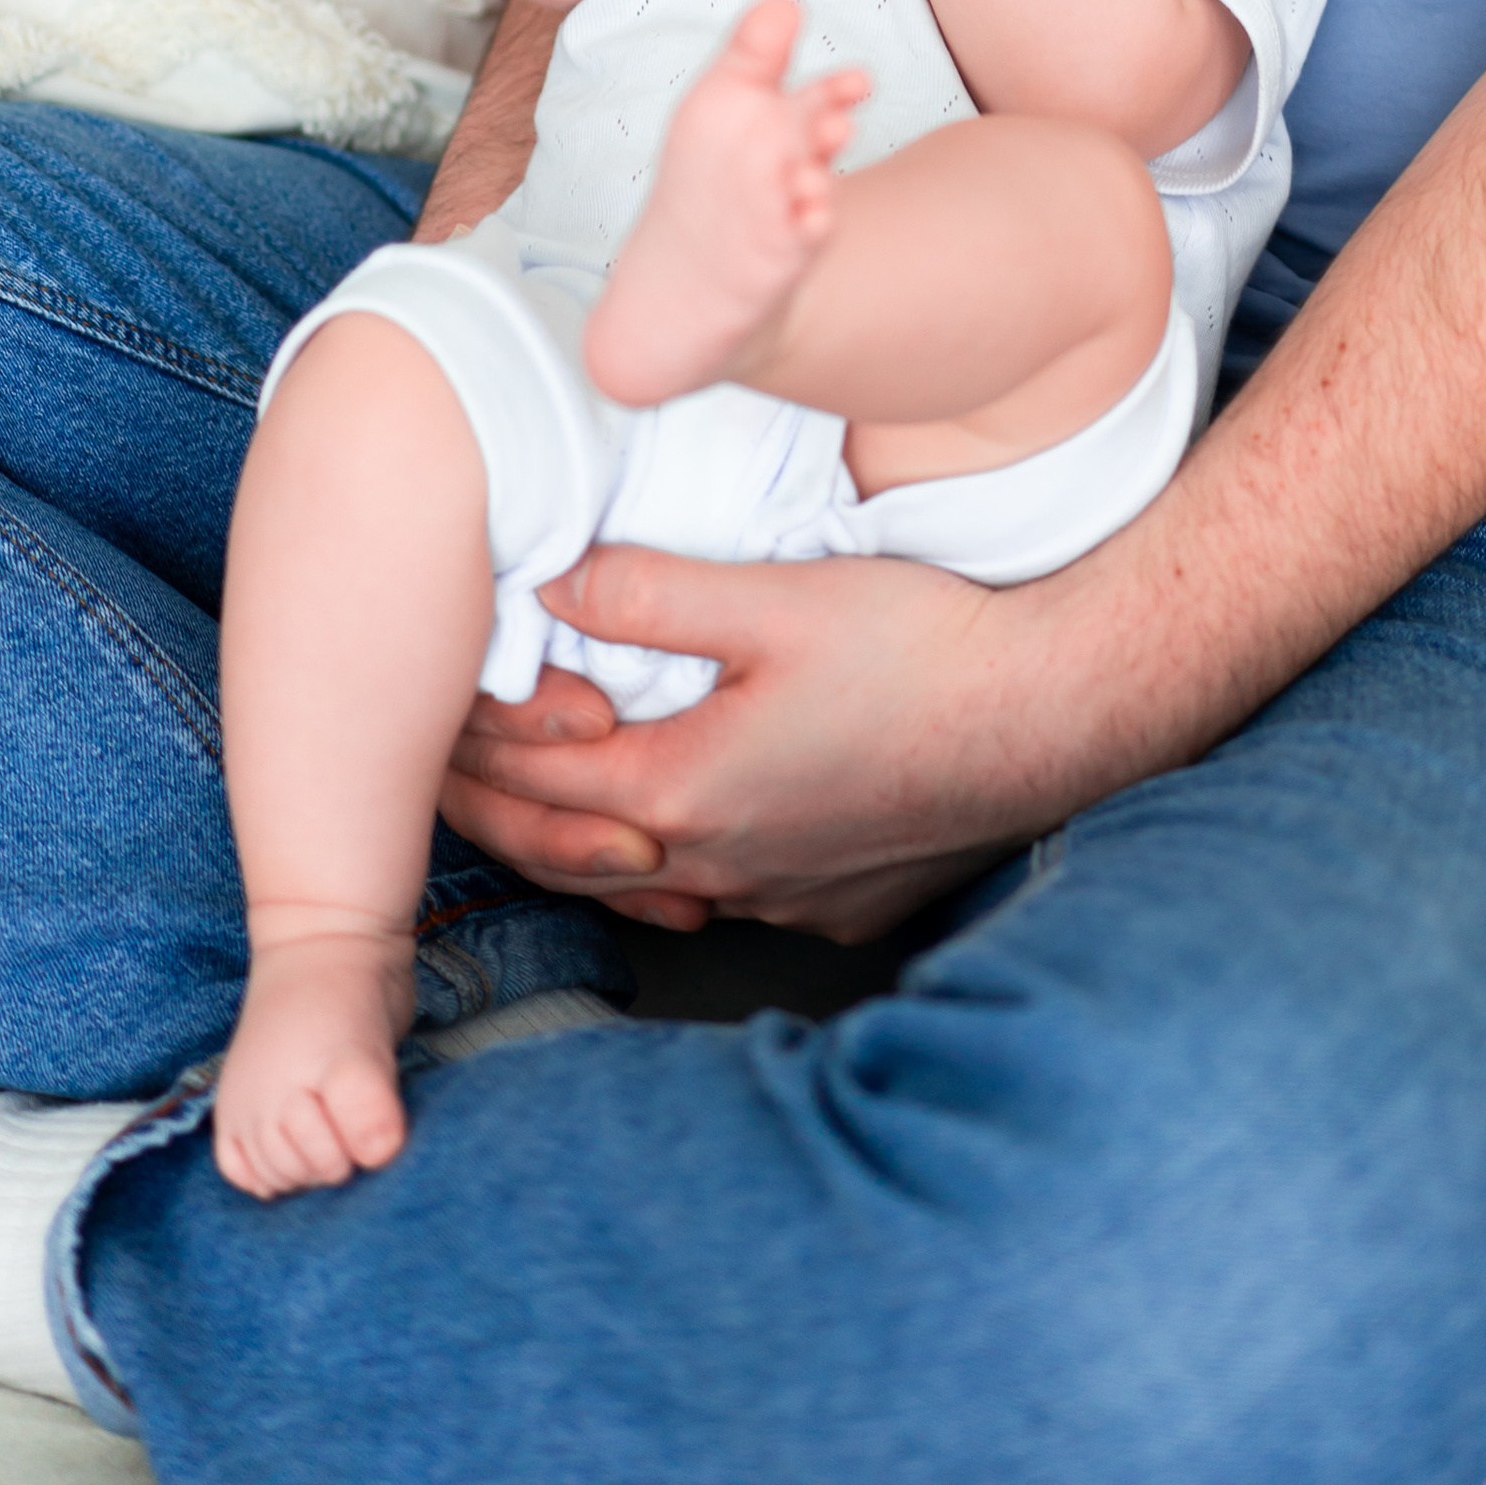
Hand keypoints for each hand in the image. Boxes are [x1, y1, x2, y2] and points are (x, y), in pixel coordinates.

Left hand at [440, 546, 1077, 939]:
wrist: (1051, 715)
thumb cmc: (921, 647)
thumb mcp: (774, 594)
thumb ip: (649, 590)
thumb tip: (551, 580)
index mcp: (682, 791)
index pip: (533, 776)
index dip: (473, 738)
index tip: (434, 700)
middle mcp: (716, 867)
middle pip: (568, 848)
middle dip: (503, 803)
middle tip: (457, 758)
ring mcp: (775, 897)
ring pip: (638, 886)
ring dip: (581, 839)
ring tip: (545, 793)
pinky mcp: (829, 904)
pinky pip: (717, 898)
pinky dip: (669, 866)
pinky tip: (671, 833)